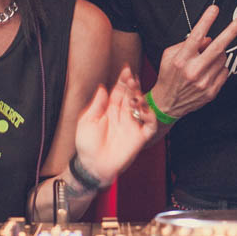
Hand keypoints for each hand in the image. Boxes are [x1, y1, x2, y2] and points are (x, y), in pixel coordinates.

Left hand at [73, 66, 156, 185]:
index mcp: (109, 109)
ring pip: (141, 107)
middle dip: (132, 85)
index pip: (119, 91)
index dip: (122, 80)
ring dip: (141, 98)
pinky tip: (145, 110)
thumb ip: (96, 105)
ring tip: (135, 94)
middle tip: (132, 77)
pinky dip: (150, 117)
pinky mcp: (139, 138)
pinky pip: (149, 126)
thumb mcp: (86, 121)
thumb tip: (103, 87)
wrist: (92, 166)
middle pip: (131, 96)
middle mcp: (122, 115)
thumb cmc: (86, 145)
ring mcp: (131, 125)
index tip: (126, 69)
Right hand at [151, 6, 236, 118]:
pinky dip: (219, 68)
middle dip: (231, 31)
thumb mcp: (169, 56)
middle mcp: (194, 70)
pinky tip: (208, 71)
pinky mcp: (212, 91)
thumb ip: (186, 44)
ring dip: (218, 54)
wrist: (167, 103)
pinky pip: (224, 71)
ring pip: (222, 59)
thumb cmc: (168, 76)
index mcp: (181, 59)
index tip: (214, 9)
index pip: (196, 36)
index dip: (206, 21)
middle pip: (218, 47)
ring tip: (206, 60)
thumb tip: (207, 38)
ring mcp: (204, 82)